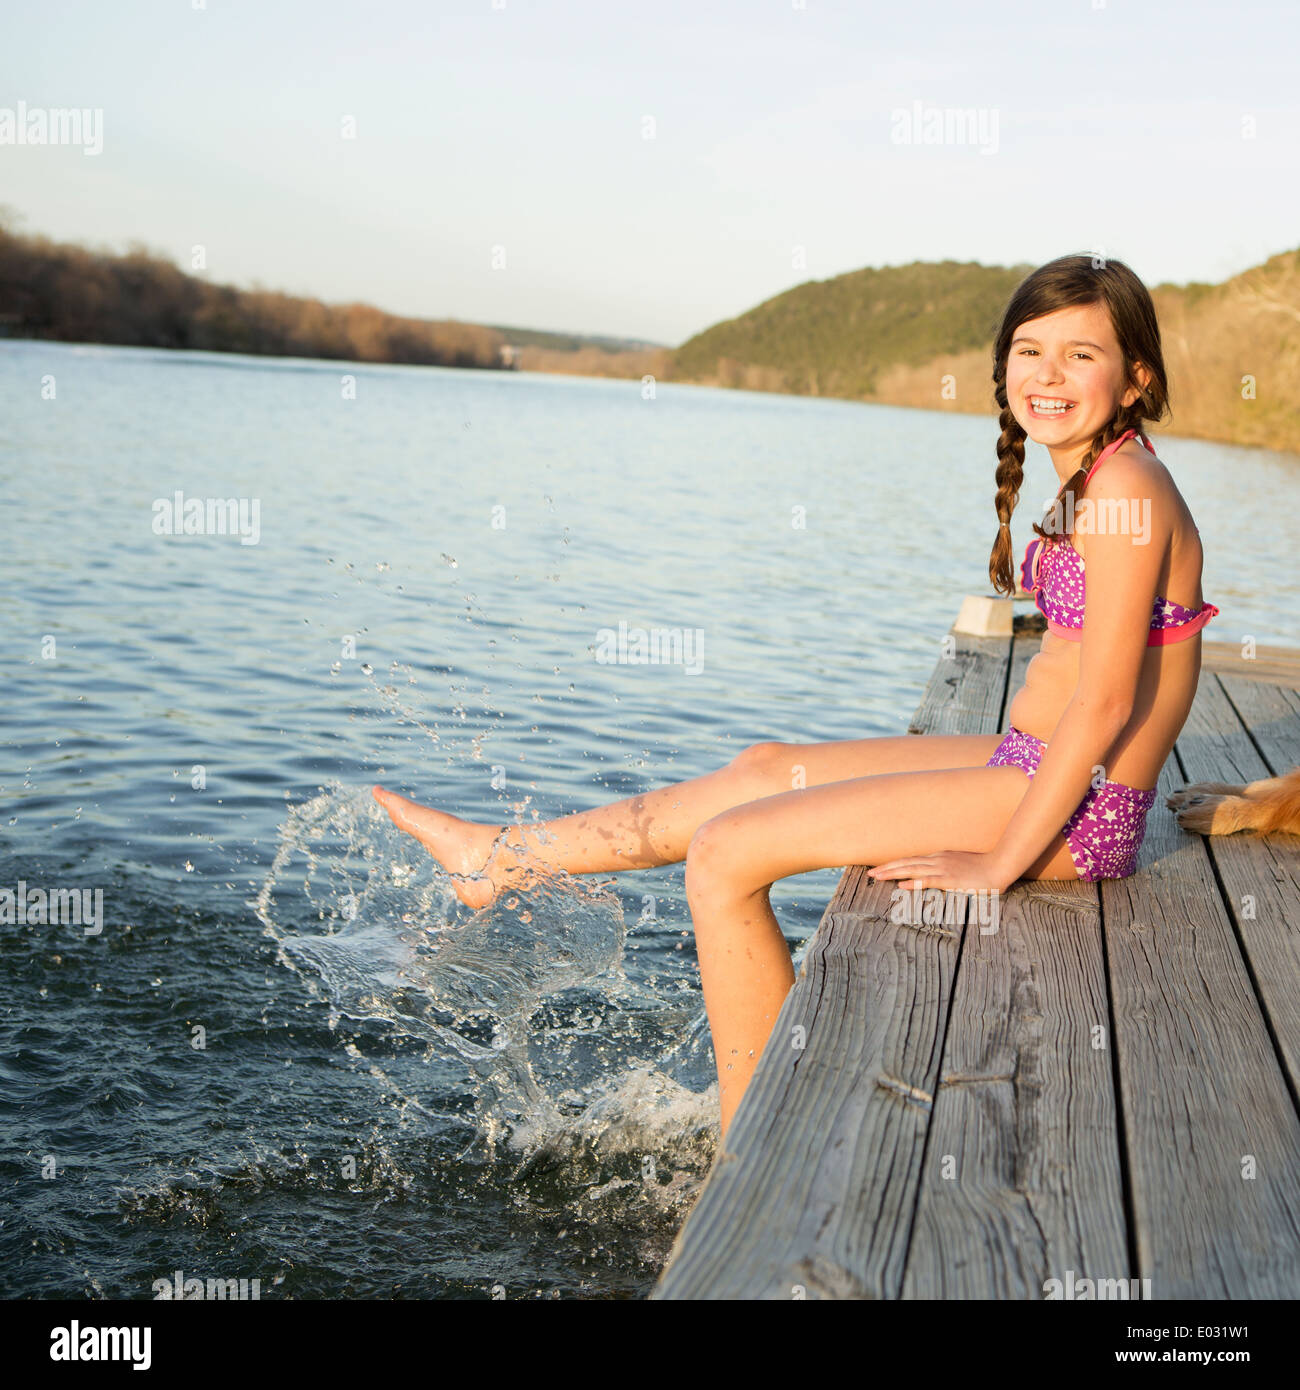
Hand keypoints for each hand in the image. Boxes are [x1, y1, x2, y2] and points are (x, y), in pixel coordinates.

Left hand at [867, 850, 1012, 894]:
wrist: (999, 866)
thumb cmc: (982, 869)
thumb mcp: (960, 866)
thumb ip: (946, 870)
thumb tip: (934, 877)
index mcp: (939, 857)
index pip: (911, 860)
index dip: (894, 864)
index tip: (879, 868)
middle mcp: (937, 860)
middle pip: (906, 862)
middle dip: (886, 868)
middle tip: (870, 874)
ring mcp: (943, 869)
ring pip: (912, 869)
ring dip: (892, 873)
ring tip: (876, 877)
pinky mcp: (950, 880)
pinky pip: (928, 881)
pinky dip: (913, 883)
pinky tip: (901, 886)